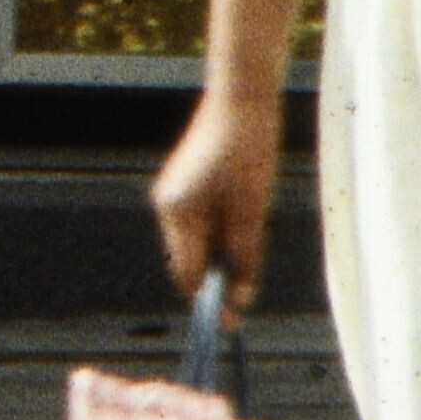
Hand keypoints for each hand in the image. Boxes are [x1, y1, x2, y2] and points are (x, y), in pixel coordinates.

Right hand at [149, 85, 278, 313]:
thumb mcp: (252, 212)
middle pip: (191, 261)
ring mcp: (173, 193)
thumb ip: (245, 258)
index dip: (212, 300)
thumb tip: (242, 300)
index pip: (189, 274)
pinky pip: (201, 221)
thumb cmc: (249, 152)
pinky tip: (244, 211)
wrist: (243, 96)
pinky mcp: (185, 182)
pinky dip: (221, 229)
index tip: (233, 323)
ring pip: (198, 241)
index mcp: (178, 214)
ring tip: (253, 229)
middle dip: (219, 274)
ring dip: (223, 250)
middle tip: (251, 284)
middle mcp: (167, 206)